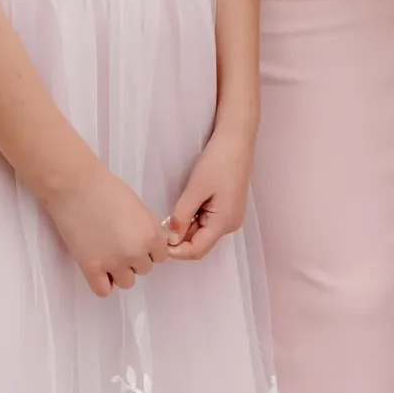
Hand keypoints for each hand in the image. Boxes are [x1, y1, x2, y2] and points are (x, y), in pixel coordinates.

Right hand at [47, 169, 170, 297]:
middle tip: (119, 243)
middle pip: (144, 269)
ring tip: (108, 254)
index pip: (160, 256)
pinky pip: (103, 291)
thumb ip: (150, 228)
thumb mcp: (141, 208)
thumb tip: (154, 242)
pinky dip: (103, 283)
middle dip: (135, 259)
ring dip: (120, 272)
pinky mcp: (90, 268)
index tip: (137, 241)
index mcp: (152, 237)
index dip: (150, 249)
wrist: (78, 189)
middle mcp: (136, 253)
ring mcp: (113, 263)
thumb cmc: (110, 191)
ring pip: (126, 282)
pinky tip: (99, 269)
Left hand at [165, 130, 252, 261]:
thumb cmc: (217, 162)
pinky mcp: (228, 209)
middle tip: (162, 224)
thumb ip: (181, 217)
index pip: (197, 250)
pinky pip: (208, 223)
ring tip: (174, 211)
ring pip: (203, 233)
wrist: (236, 141)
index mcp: (224, 222)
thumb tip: (170, 238)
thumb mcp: (195, 190)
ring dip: (186, 228)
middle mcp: (230, 225)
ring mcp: (231, 217)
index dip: (176, 251)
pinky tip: (188, 205)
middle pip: (200, 243)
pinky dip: (194, 219)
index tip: (158, 240)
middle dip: (180, 238)